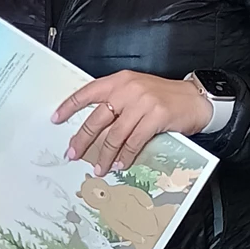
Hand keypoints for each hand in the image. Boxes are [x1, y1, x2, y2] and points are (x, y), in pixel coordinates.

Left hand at [52, 71, 211, 175]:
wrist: (193, 98)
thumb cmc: (163, 96)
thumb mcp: (136, 90)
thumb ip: (116, 102)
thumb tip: (94, 126)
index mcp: (119, 80)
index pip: (87, 92)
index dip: (70, 106)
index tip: (56, 118)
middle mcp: (128, 89)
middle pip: (97, 117)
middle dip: (82, 139)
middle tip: (72, 153)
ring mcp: (142, 102)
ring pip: (115, 134)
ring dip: (104, 155)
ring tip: (98, 168)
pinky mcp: (155, 116)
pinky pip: (134, 141)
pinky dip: (125, 156)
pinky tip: (119, 164)